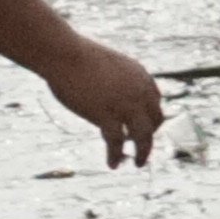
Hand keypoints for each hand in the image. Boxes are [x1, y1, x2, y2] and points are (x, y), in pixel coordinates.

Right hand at [50, 37, 163, 167]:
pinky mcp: (107, 115)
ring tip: (137, 163)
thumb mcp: (105, 65)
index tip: (143, 126)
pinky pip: (117, 142)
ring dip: (143, 152)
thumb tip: (107, 90)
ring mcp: (125, 105)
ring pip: (143, 136)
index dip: (150, 117)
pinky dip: (116, 155)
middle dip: (149, 135)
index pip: (154, 102)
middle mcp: (140, 92)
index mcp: (141, 77)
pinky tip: (112, 164)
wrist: (65, 54)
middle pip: (155, 120)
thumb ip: (114, 79)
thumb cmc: (76, 56)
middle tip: (140, 146)